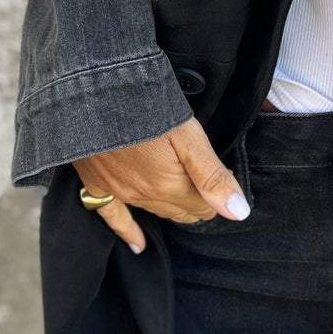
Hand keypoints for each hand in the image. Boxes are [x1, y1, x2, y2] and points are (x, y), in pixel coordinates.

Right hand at [73, 117, 249, 253]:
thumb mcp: (188, 135)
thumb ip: (212, 177)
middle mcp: (143, 196)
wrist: (94, 89)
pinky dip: (127, 230)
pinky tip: (138, 244)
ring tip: (185, 193)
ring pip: (156, 210)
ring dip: (172, 205)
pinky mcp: (95, 183)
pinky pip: (113, 216)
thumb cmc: (146, 105)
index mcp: (168, 186)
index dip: (215, 192)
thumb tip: (238, 212)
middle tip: (204, 178)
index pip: (203, 207)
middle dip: (197, 200)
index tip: (219, 171)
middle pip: (181, 211)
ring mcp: (117, 191)